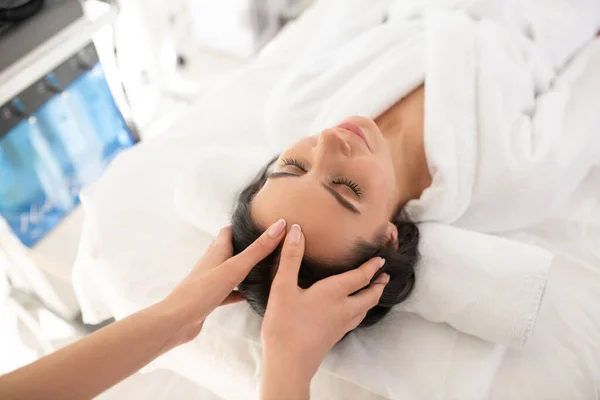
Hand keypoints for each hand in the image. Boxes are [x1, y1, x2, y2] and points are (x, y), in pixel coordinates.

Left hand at [161, 220, 286, 346]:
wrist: (177, 321)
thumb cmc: (203, 291)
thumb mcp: (235, 268)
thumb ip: (258, 249)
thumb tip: (280, 225)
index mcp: (217, 251)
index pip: (228, 231)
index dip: (243, 226)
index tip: (261, 224)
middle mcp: (212, 263)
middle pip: (229, 249)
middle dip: (245, 246)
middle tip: (266, 246)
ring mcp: (210, 281)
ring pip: (229, 270)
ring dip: (243, 268)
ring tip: (263, 268)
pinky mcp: (210, 298)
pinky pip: (228, 291)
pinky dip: (239, 291)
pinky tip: (250, 295)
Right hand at [260, 224, 388, 398]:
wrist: (289, 363)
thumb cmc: (284, 324)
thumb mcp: (283, 287)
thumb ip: (290, 258)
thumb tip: (295, 231)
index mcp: (334, 293)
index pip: (360, 277)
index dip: (372, 267)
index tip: (381, 259)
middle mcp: (343, 308)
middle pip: (369, 295)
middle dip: (378, 284)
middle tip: (385, 276)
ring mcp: (341, 325)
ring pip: (364, 309)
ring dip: (372, 298)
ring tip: (375, 291)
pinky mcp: (335, 336)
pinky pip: (355, 320)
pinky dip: (360, 311)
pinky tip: (352, 313)